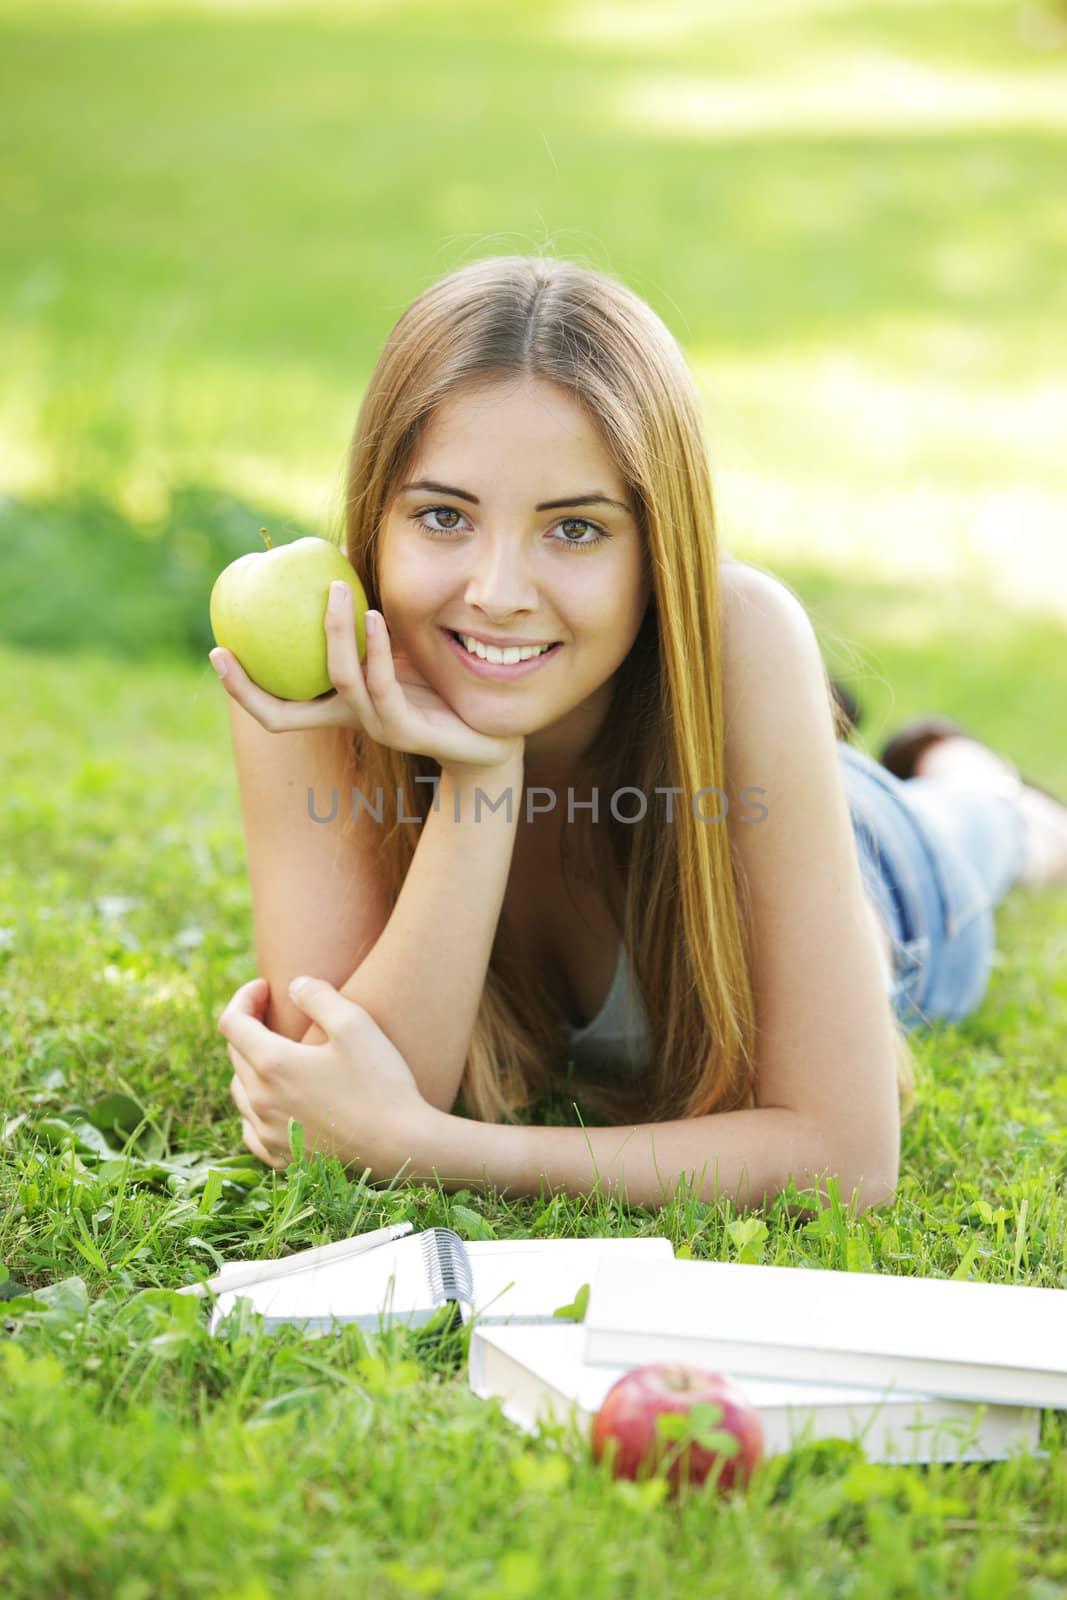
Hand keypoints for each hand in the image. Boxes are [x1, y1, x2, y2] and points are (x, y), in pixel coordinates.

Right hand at [210, 591, 524, 770]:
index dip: (243, 688)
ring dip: (335, 634)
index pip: (278, 708)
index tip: (216, 651)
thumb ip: (365, 607)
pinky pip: (384, 683)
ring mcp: (377, 725)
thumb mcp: (396, 640)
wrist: (488, 731)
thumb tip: (338, 546)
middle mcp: (351, 718)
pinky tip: (376, 615)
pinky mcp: (408, 727)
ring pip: (341, 681)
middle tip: (227, 643)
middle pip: (287, 713)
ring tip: (336, 589)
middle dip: (252, 685)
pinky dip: (377, 647)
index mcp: (339, 705)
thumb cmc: (438, 682)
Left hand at [218, 975, 434, 1176]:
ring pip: (240, 1091)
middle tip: (275, 1012)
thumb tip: (294, 986)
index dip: (244, 998)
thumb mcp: (355, 1025)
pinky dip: (256, 1107)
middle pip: (234, 1054)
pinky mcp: (282, 1157)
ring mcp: (268, 1133)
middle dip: (248, 1026)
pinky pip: (250, 1128)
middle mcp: (260, 1100)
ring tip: (278, 1054)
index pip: (231, 1022)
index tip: (266, 988)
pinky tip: (275, 1101)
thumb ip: (319, 996)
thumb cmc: (380, 1082)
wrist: (401, 1146)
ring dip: (250, 1066)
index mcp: (272, 1064)